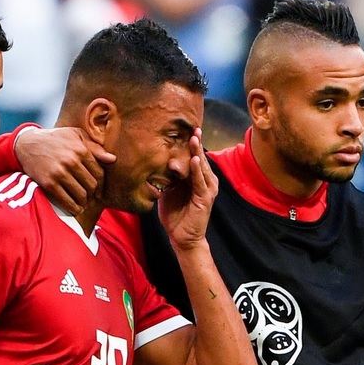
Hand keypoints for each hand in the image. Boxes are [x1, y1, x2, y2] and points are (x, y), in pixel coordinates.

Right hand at [15, 128, 115, 214]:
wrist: (26, 144)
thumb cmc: (54, 139)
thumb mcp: (75, 135)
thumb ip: (94, 147)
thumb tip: (113, 159)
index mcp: (80, 149)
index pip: (99, 172)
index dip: (100, 182)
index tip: (97, 187)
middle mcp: (71, 161)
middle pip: (92, 185)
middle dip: (92, 192)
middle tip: (89, 195)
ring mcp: (60, 173)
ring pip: (81, 195)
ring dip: (83, 202)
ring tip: (83, 202)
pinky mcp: (49, 183)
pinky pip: (66, 200)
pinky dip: (73, 207)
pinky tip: (75, 208)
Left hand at [158, 128, 217, 250]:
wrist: (181, 237)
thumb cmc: (175, 215)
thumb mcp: (167, 192)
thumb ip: (166, 177)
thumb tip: (156, 163)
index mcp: (195, 178)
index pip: (194, 157)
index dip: (191, 144)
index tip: (187, 128)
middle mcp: (204, 181)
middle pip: (200, 158)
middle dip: (196, 143)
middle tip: (193, 127)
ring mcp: (207, 189)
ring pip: (201, 167)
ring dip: (197, 152)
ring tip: (194, 138)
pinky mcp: (205, 199)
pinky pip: (201, 182)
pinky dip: (198, 171)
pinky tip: (195, 160)